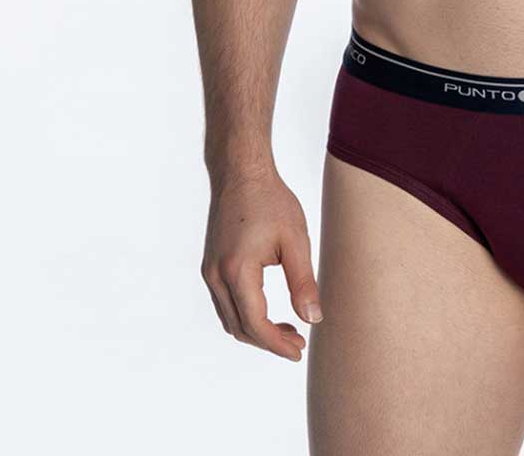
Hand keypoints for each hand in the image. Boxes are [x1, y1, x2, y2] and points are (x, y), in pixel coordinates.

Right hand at [201, 165, 322, 360]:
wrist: (242, 172)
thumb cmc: (271, 201)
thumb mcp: (295, 240)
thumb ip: (303, 282)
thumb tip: (313, 320)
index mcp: (237, 270)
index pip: (255, 324)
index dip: (277, 344)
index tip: (299, 351)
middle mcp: (216, 275)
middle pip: (240, 328)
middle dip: (269, 341)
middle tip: (298, 343)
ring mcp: (210, 271)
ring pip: (230, 319)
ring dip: (256, 331)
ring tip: (288, 330)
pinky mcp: (211, 265)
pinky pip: (226, 303)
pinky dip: (245, 315)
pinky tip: (268, 311)